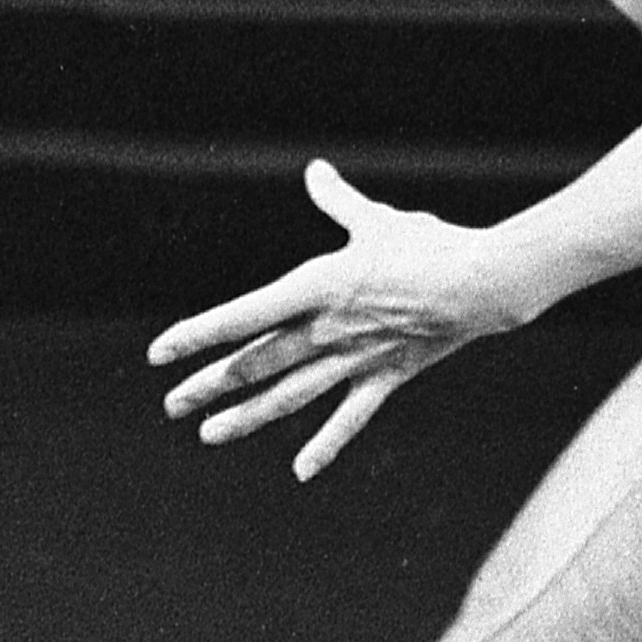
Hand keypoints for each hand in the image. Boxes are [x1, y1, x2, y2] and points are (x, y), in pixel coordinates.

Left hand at [148, 163, 539, 472]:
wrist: (482, 283)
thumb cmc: (428, 244)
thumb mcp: (377, 219)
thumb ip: (338, 201)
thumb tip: (315, 171)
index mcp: (316, 287)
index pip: (241, 316)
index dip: (197, 335)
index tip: (160, 353)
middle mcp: (326, 330)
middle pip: (256, 363)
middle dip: (209, 385)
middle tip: (172, 404)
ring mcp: (354, 359)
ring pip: (289, 396)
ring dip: (247, 417)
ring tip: (210, 434)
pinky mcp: (385, 377)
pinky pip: (350, 418)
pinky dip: (326, 445)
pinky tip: (301, 471)